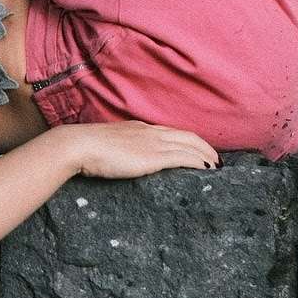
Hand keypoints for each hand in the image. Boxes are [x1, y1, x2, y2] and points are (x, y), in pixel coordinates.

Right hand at [69, 121, 220, 178]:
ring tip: (217, 166)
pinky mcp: (154, 156)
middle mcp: (150, 132)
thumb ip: (121, 149)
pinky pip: (184, 156)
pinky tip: (208, 169)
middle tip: (216, 160)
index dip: (188, 141)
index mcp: (139, 128)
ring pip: (190, 145)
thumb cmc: (87, 148)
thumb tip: (123, 159)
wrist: (80, 145)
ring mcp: (153, 143)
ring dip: (206, 155)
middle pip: (187, 136)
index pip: (172, 132)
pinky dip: (200, 161)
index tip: (198, 150)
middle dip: (204, 147)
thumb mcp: (109, 145)